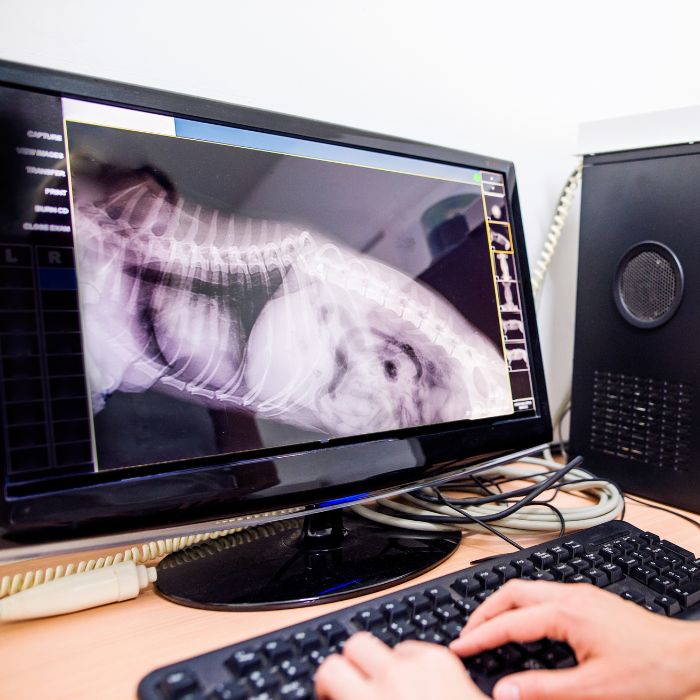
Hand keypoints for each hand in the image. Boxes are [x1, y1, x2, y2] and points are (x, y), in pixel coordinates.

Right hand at [315, 631, 486, 699]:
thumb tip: (340, 698)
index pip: (331, 669)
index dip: (328, 681)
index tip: (333, 692)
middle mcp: (393, 677)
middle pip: (356, 643)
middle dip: (354, 662)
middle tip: (360, 684)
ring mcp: (421, 665)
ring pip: (387, 644)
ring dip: (385, 662)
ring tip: (396, 687)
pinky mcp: (445, 660)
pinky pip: (415, 649)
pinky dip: (414, 663)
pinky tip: (423, 686)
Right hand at [450, 579, 699, 699]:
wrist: (688, 655)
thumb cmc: (649, 671)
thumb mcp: (594, 690)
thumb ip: (544, 689)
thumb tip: (505, 691)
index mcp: (566, 613)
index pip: (509, 622)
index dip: (480, 635)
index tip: (459, 647)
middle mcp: (570, 595)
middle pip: (512, 591)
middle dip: (484, 610)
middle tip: (467, 633)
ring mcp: (580, 594)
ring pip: (527, 588)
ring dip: (502, 605)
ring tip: (488, 627)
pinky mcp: (589, 599)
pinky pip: (543, 593)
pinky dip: (522, 605)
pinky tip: (523, 624)